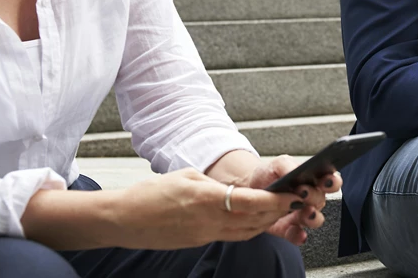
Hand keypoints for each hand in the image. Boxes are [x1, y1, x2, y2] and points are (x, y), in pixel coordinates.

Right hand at [106, 168, 303, 248]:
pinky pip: (230, 237)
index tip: (291, 195)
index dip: (275, 201)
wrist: (123, 219)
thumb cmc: (149, 194)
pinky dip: (247, 229)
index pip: (251, 202)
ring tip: (279, 211)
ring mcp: (204, 235)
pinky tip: (253, 220)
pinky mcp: (198, 242)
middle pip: (254, 220)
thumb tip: (232, 189)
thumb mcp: (185, 176)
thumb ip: (212, 183)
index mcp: (206, 200)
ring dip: (265, 222)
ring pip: (245, 233)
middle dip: (277, 212)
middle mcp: (208, 222)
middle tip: (294, 202)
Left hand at [246, 155, 343, 244]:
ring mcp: (300, 214)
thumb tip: (296, 171)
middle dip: (314, 197)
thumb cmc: (269, 174)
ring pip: (315, 219)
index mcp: (313, 180)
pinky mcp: (288, 229)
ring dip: (313, 218)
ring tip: (306, 214)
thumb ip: (288, 165)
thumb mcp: (277, 164)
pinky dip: (299, 236)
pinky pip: (297, 235)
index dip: (332, 182)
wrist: (250, 189)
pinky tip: (299, 235)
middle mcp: (310, 199)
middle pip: (321, 200)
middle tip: (303, 193)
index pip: (330, 180)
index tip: (326, 181)